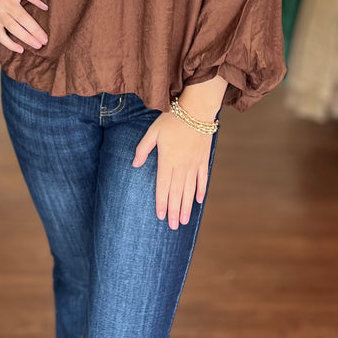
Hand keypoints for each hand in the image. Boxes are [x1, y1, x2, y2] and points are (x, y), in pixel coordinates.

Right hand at [0, 0, 47, 53]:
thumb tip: (45, 6)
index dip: (38, 6)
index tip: (47, 12)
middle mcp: (5, 3)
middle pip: (22, 18)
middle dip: (35, 30)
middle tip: (45, 40)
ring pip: (13, 28)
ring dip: (26, 38)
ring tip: (37, 45)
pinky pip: (1, 36)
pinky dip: (10, 44)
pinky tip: (20, 49)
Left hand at [132, 112, 211, 230]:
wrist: (196, 111)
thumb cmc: (172, 120)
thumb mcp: (153, 131)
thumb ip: (142, 149)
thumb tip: (134, 164)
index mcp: (167, 161)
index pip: (163, 187)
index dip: (161, 202)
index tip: (160, 216)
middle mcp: (181, 166)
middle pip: (176, 193)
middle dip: (174, 211)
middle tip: (173, 226)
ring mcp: (194, 164)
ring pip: (189, 190)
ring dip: (186, 206)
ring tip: (184, 221)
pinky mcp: (203, 160)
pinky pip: (202, 179)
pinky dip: (201, 191)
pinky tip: (198, 201)